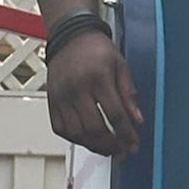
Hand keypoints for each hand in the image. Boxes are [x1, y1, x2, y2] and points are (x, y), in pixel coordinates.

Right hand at [46, 33, 141, 157]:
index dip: (126, 134)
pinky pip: (60, 128)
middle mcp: (77, 88)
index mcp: (98, 77)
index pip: (114, 114)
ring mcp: (61, 96)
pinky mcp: (51, 101)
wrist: (70, 37)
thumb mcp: (121, 66)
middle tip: (122, 151)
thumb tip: (137, 120)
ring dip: (94, 146)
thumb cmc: (97, 50)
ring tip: (108, 150)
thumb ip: (129, 93)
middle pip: (94, 127)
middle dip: (111, 145)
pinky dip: (75, 139)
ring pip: (76, 132)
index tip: (133, 144)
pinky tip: (88, 140)